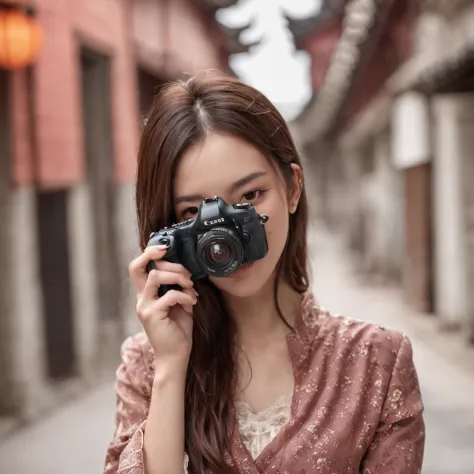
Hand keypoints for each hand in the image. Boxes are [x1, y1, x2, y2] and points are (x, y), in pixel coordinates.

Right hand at [129, 246, 197, 369]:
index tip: (165, 248)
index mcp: (146, 294)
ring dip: (177, 277)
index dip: (148, 254)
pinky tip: (192, 302)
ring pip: (154, 276)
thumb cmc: (178, 331)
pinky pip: (168, 295)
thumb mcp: (180, 304)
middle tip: (187, 274)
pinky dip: (184, 295)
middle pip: (139, 267)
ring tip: (191, 287)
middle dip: (168, 263)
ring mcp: (144, 306)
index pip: (137, 267)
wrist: (176, 356)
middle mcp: (141, 299)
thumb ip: (178, 287)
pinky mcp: (152, 315)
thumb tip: (186, 272)